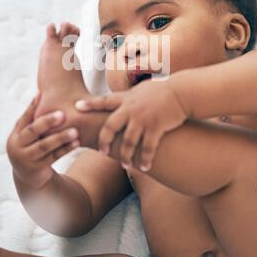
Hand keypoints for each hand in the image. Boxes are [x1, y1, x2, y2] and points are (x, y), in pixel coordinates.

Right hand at [7, 93, 79, 188]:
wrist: (28, 176)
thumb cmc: (30, 147)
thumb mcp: (27, 135)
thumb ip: (33, 119)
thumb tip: (41, 92)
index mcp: (15, 134)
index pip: (24, 118)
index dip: (33, 106)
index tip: (42, 95)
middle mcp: (17, 146)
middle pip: (33, 131)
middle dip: (48, 122)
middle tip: (63, 114)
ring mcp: (26, 158)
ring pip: (45, 146)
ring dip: (61, 137)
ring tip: (75, 130)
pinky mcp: (37, 169)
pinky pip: (54, 157)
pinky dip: (66, 149)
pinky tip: (77, 142)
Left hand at [74, 77, 188, 171]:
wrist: (181, 92)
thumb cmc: (161, 90)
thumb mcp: (140, 90)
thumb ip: (127, 97)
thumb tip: (118, 99)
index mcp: (126, 98)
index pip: (104, 101)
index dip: (90, 104)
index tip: (76, 108)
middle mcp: (131, 108)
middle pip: (110, 126)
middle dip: (104, 140)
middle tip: (102, 151)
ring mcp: (143, 118)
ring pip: (128, 141)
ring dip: (125, 155)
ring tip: (125, 165)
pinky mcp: (156, 127)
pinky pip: (147, 147)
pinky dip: (145, 159)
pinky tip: (144, 167)